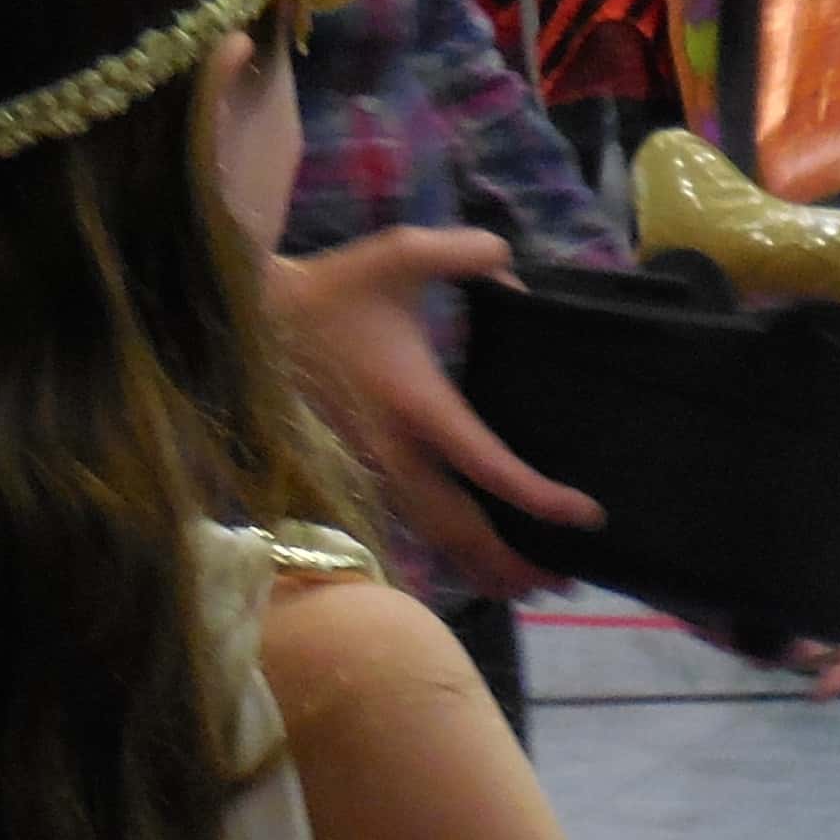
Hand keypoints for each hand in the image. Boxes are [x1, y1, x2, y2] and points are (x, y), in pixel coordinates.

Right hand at [265, 229, 598, 597]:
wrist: (250, 321)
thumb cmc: (331, 291)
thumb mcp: (399, 253)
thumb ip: (464, 253)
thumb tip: (512, 271)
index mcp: (415, 404)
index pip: (487, 465)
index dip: (539, 498)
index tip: (589, 516)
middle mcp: (394, 451)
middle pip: (459, 529)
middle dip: (510, 563)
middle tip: (563, 584)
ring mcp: (373, 469)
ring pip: (432, 537)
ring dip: (480, 567)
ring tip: (531, 587)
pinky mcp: (361, 472)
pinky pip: (412, 524)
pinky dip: (450, 549)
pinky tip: (479, 561)